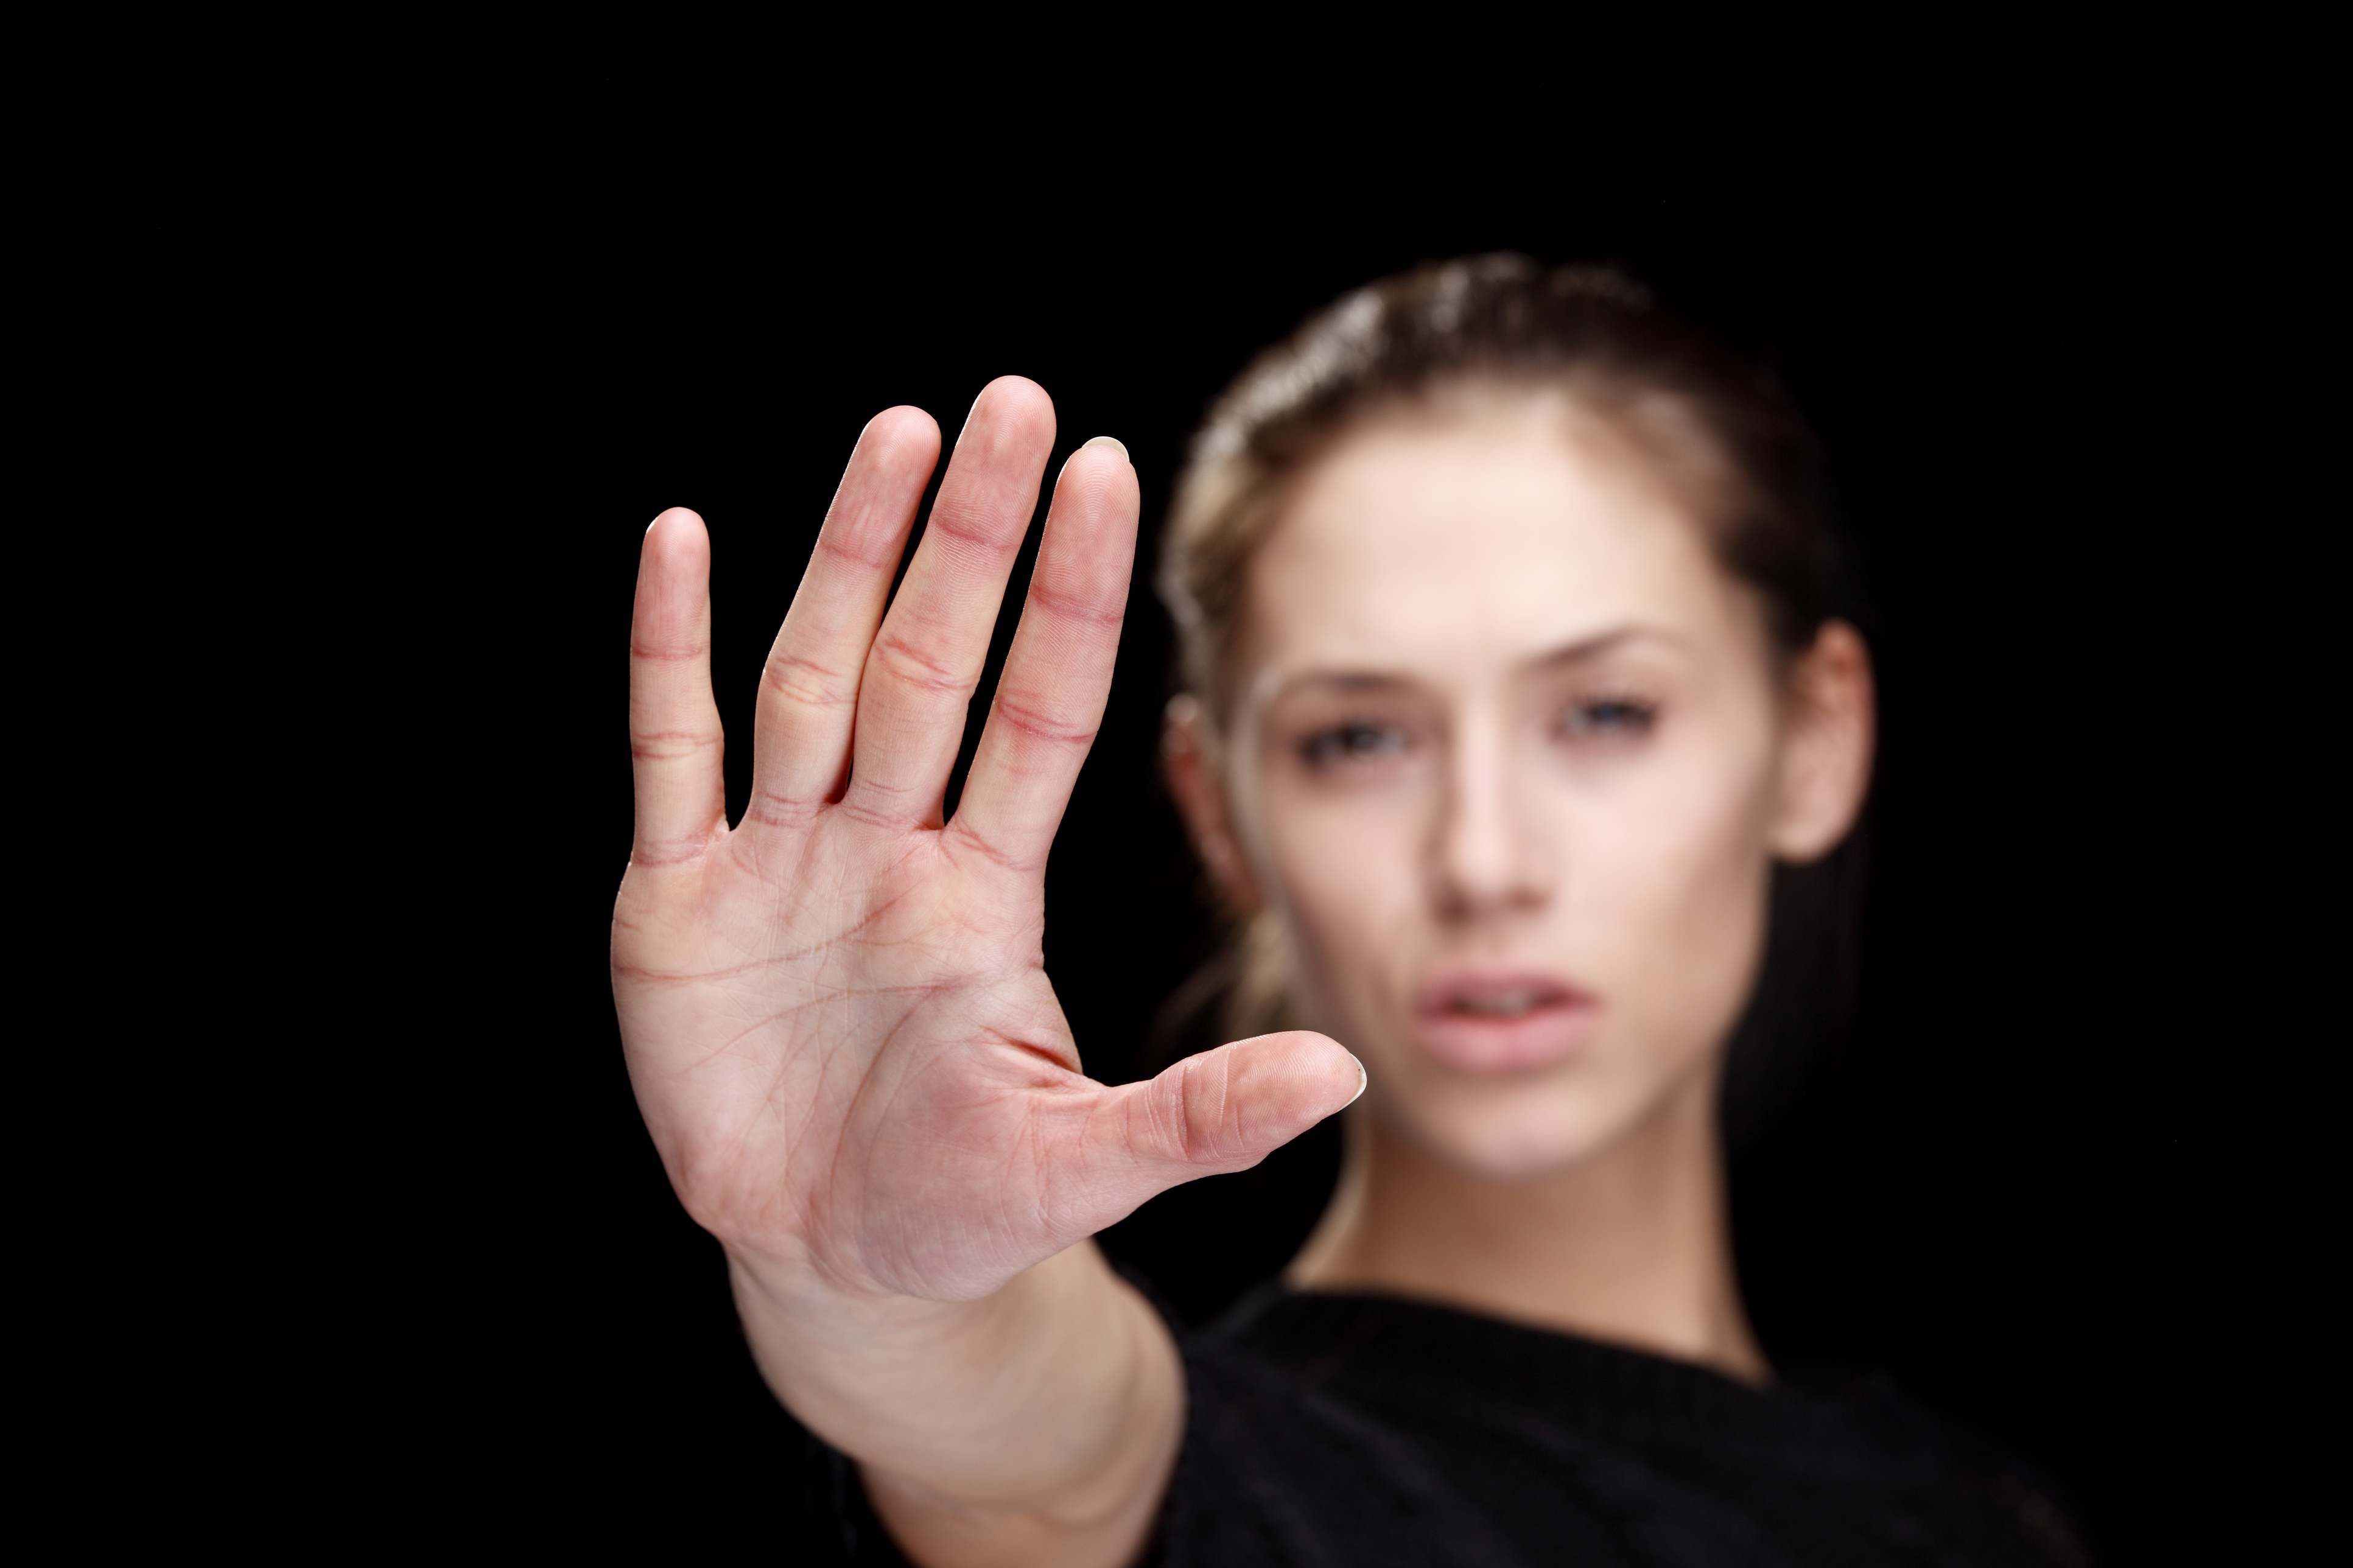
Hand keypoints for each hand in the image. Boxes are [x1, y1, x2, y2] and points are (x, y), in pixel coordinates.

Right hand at [612, 378, 1360, 1308]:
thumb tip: (1345, 1071)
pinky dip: (668, 655)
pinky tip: (679, 540)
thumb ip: (1202, 1116)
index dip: (1067, 597)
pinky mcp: (678, 906)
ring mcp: (780, 863)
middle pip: (930, 661)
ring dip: (845, 559)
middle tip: (1010, 402)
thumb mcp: (1084, 1165)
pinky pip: (671, 757)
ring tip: (896, 435)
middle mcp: (888, 847)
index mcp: (986, 891)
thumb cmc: (969, 1203)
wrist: (841, 1264)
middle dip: (969, 538)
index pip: (1039, 711)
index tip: (1106, 472)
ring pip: (811, 678)